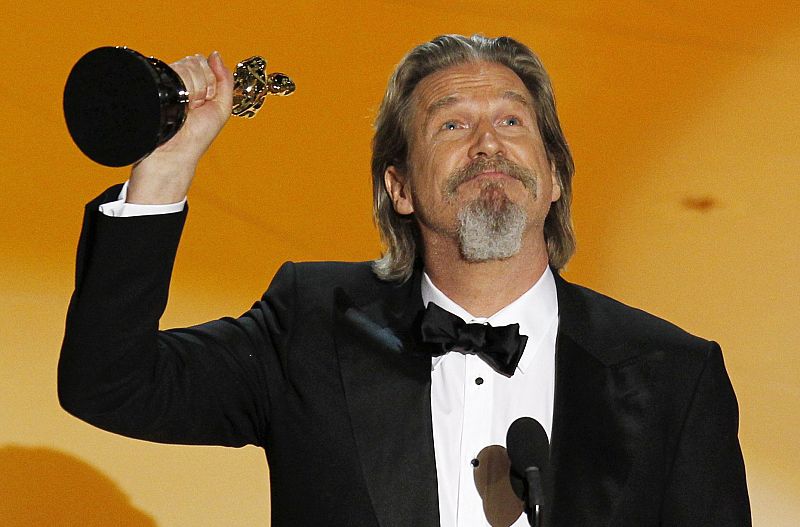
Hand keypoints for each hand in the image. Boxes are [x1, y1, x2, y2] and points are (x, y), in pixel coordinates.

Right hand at [127, 52, 232, 203]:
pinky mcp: (155, 84)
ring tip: (185, 108)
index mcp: (194, 84)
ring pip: (184, 66)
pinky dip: (181, 89)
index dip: (208, 81)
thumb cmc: (197, 136)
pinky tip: (179, 104)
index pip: (202, 63)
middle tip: (194, 107)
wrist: (173, 152)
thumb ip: (225, 82)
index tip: (205, 100)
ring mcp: (166, 82)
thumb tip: (216, 55)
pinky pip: (172, 72)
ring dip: (191, 89)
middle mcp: (179, 81)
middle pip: (194, 63)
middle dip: (201, 85)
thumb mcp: (222, 109)